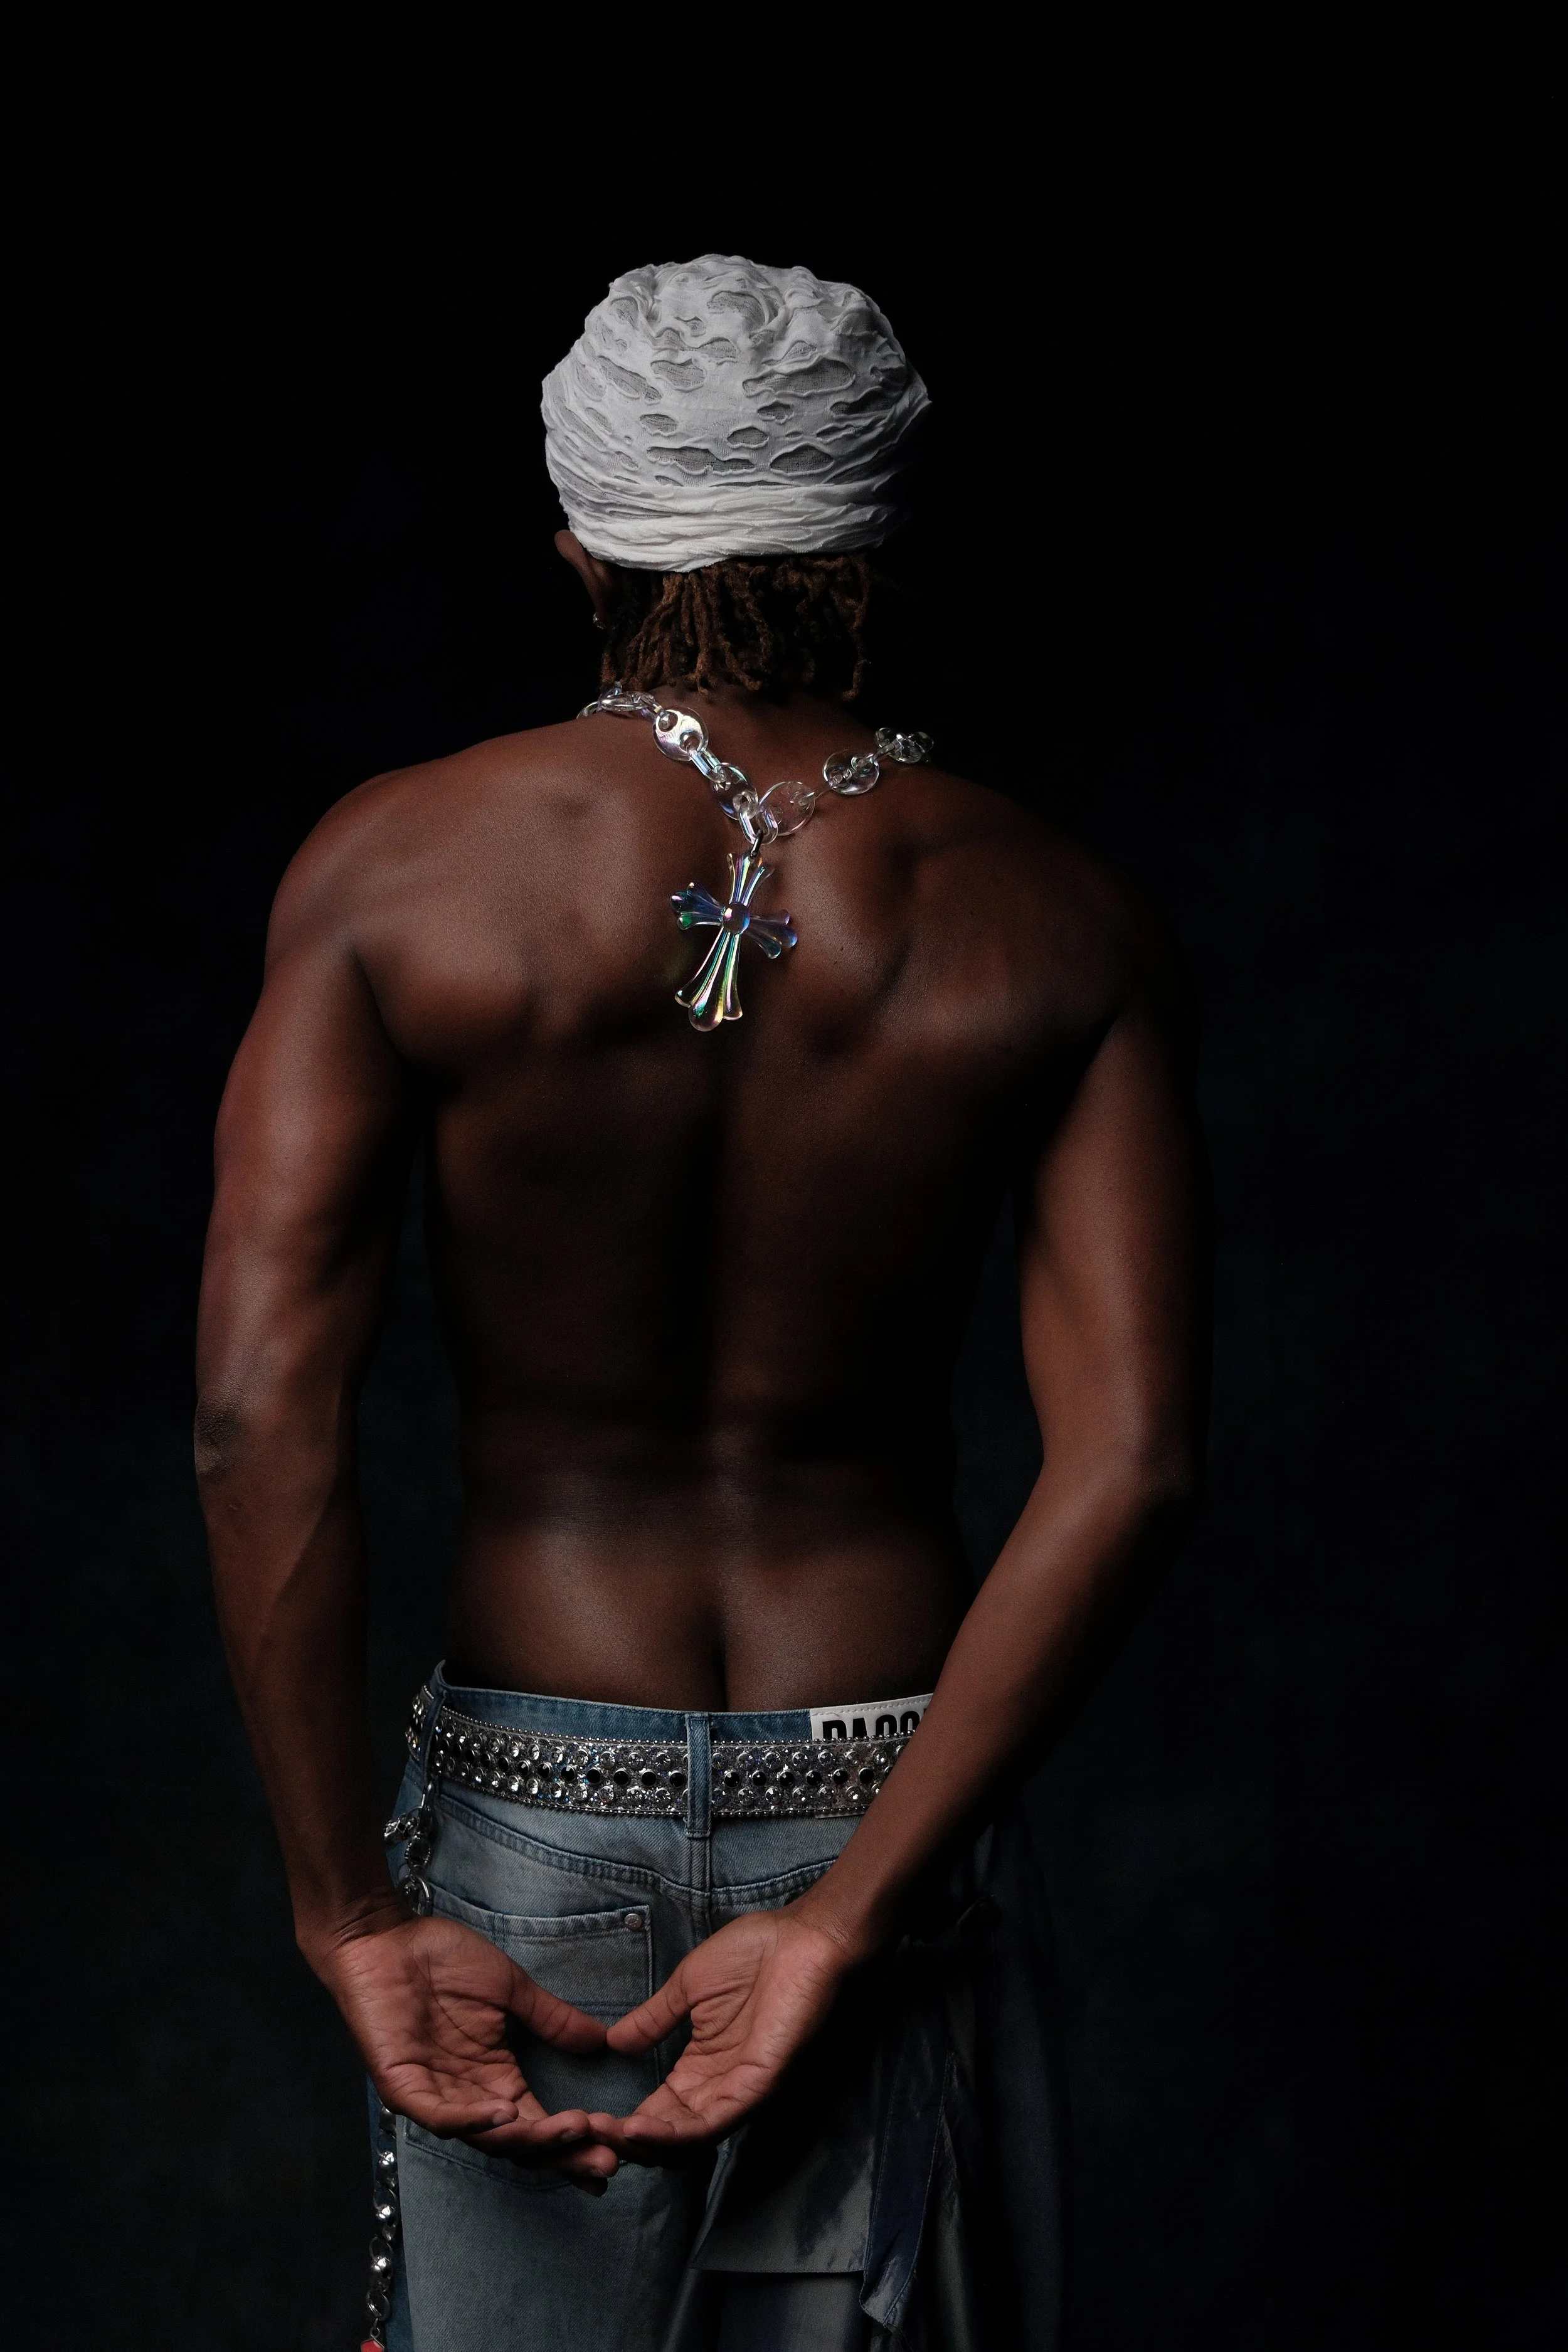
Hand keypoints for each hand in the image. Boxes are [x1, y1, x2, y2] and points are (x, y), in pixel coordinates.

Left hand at [320, 1914, 620, 2187]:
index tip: (615, 2149)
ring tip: (570, 2132)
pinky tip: (506, 2115)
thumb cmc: (443, 1960)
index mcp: (495, 2077)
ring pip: (486, 2139)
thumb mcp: (510, 1988)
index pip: (540, 2122)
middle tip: (604, 2163)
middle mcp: (469, 2097)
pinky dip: (473, 2121)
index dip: (575, 2140)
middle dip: (563, 2155)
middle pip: (520, 2144)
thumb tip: (603, 2040)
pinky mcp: (403, 2088)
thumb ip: (552, 2018)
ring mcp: (435, 2096)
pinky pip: (440, 2117)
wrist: (385, 1939)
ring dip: (528, 2140)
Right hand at [604, 1905, 853, 2155]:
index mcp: (701, 2066)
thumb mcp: (688, 1986)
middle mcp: (718, 2087)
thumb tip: (613, 2042)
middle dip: (627, 2143)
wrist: (803, 1938)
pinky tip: (639, 2127)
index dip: (623, 2122)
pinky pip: (713, 2124)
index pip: (659, 2111)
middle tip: (585, 2137)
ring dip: (645, 2145)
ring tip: (608, 2135)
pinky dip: (675, 2133)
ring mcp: (739, 2091)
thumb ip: (653, 2018)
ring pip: (687, 2141)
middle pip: (669, 2136)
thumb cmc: (755, 1953)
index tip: (585, 2120)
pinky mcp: (758, 2087)